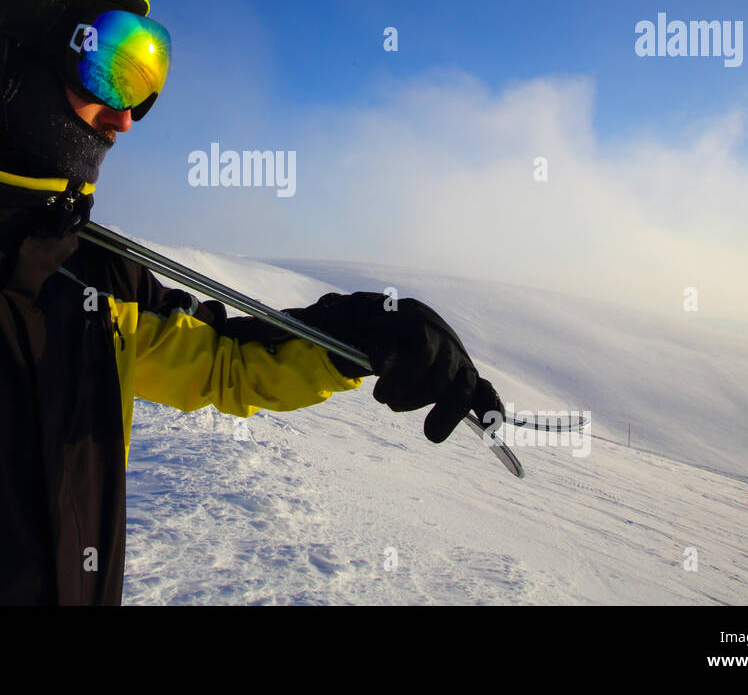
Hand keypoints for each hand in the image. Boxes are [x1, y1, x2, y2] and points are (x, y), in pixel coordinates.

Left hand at [290, 292, 505, 442]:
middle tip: (382, 401)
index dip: (394, 356)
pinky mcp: (461, 377)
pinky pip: (484, 391)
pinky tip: (492, 428)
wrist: (382, 325)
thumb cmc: (350, 322)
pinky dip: (491, 407)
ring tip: (426, 434)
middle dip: (414, 386)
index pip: (408, 332)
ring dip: (444, 407)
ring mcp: (451, 354)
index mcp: (401, 313)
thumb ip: (297, 324)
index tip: (373, 369)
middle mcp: (433, 330)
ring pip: (462, 380)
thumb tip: (255, 329)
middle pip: (439, 359)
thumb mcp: (324, 319)